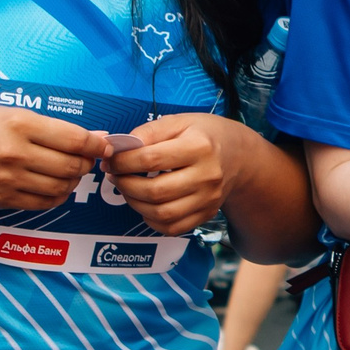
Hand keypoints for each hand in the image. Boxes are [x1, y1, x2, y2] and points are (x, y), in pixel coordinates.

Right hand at [0, 105, 108, 210]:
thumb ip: (52, 126)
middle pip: (70, 166)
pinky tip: (54, 185)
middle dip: (86, 164)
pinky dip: (57, 196)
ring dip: (73, 181)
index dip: (96, 144)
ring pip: (61, 188)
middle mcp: (13, 153)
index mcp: (18, 123)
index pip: (73, 139)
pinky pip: (43, 204)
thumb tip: (95, 137)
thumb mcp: (11, 112)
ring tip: (69, 170)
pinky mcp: (2, 199)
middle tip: (85, 158)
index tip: (105, 145)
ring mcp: (7, 180)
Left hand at [108, 114, 239, 236]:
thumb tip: (121, 147)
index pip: (151, 159)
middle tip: (114, 175)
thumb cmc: (204, 135)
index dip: (123, 161)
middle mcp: (207, 176)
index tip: (110, 159)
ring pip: (162, 214)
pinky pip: (172, 228)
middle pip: (156, 191)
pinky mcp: (206, 215)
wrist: (239, 156)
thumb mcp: (180, 121)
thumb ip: (150, 132)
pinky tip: (145, 204)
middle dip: (125, 185)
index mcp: (200, 147)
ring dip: (135, 203)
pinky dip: (151, 220)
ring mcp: (208, 200)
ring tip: (127, 189)